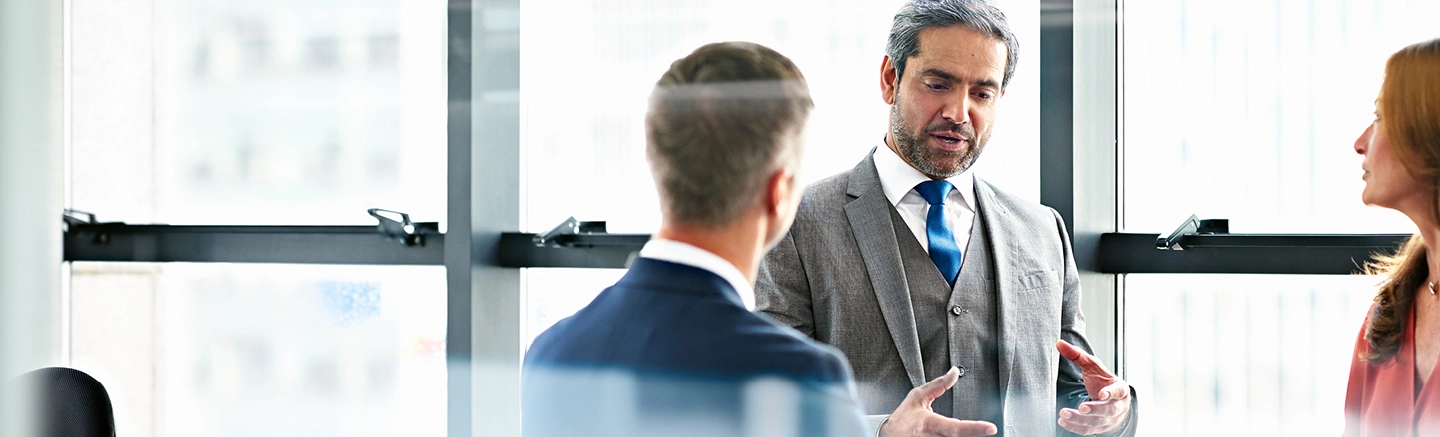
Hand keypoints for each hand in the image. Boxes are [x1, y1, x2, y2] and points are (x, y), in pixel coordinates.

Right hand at [880, 367, 996, 436]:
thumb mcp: (917, 396)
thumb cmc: (903, 418)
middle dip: (974, 434)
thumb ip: (939, 385)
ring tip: (963, 430)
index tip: (991, 428)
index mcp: (930, 424)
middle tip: (985, 430)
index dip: (975, 428)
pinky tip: (952, 435)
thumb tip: (954, 372)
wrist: (888, 436)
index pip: (956, 428)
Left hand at [1056, 340, 1131, 434]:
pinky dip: (1075, 427)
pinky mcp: (1099, 428)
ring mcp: (1109, 419)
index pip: (1118, 391)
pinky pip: (1088, 430)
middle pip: (1108, 410)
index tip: (1101, 393)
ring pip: (1096, 422)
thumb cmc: (1103, 382)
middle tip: (1081, 407)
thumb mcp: (1093, 367)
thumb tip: (1059, 343)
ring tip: (1064, 414)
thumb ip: (1078, 356)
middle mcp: (1117, 406)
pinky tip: (1063, 422)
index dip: (1111, 392)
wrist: (1112, 402)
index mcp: (1120, 389)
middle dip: (1095, 410)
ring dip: (1080, 420)